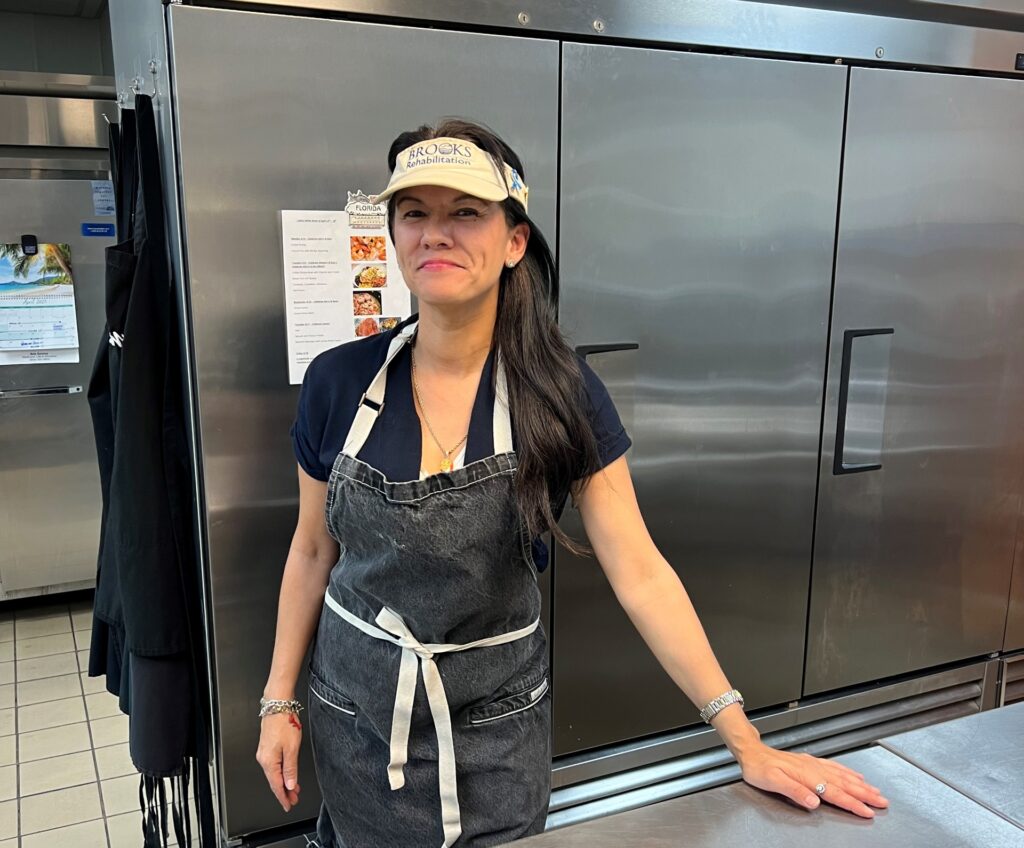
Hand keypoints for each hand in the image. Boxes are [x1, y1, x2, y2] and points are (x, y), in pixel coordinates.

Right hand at [256, 712, 302, 810]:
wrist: (277, 705)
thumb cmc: (284, 722)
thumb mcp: (292, 748)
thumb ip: (290, 768)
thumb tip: (289, 784)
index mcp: (268, 761)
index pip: (276, 785)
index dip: (283, 797)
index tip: (288, 805)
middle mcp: (263, 758)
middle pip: (274, 781)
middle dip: (284, 792)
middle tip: (294, 800)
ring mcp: (264, 752)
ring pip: (274, 773)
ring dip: (284, 782)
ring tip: (293, 789)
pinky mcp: (267, 747)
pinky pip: (274, 765)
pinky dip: (281, 772)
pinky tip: (287, 773)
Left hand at [738, 743, 888, 817]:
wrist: (752, 752)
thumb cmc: (759, 768)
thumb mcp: (772, 782)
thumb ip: (794, 791)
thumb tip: (814, 801)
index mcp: (807, 776)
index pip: (834, 793)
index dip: (853, 803)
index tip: (868, 812)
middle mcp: (813, 769)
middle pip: (844, 784)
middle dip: (865, 794)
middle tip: (883, 803)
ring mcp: (813, 764)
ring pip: (842, 775)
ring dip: (861, 784)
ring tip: (876, 792)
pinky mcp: (810, 761)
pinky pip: (834, 767)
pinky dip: (848, 772)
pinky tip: (855, 775)